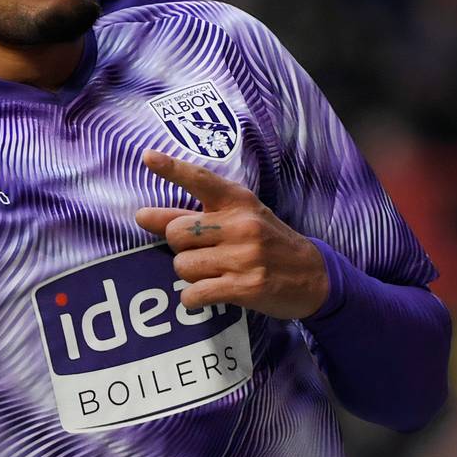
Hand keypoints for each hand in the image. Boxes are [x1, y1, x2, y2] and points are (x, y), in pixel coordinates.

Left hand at [134, 150, 328, 319]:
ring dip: (190, 275)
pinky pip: (194, 293)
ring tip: (213, 273)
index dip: (172, 169)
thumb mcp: (238, 220)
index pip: (201, 180)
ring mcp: (245, 256)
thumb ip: (192, 216)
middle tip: (202, 252)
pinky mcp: (245, 287)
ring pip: (182, 266)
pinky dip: (193, 299)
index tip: (147, 157)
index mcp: (239, 201)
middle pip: (177, 233)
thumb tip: (143, 216)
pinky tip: (207, 295)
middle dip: (180, 247)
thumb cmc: (267, 243)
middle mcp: (242, 224)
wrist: (314, 276)